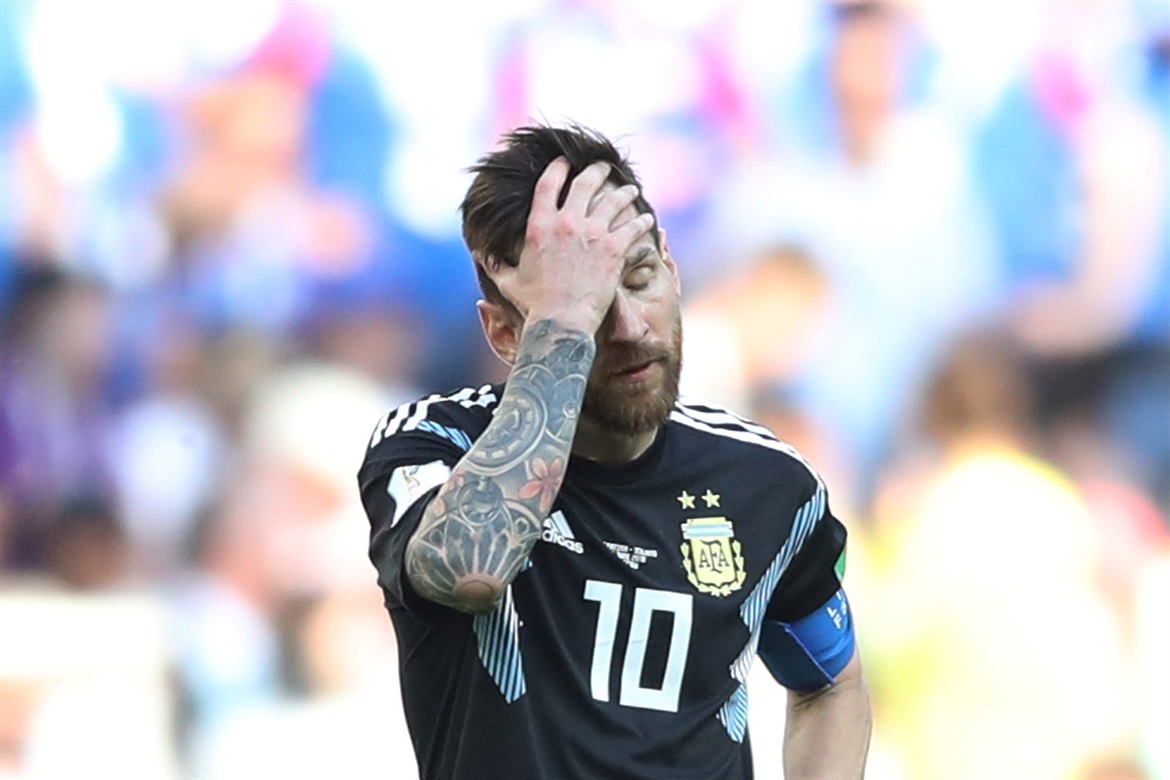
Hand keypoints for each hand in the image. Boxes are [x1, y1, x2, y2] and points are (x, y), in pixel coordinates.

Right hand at [483, 158, 654, 333]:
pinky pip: (632, 227)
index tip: (565, 162)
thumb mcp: (507, 282)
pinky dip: (641, 221)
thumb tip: (478, 253)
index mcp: (539, 226)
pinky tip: (648, 219)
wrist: (562, 323)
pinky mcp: (614, 249)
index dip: (557, 169)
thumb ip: (493, 264)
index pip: (548, 184)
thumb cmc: (534, 305)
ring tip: (631, 189)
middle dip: (596, 171)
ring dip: (624, 192)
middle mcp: (566, 223)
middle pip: (584, 184)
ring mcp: (592, 234)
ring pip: (614, 201)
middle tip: (603, 167)